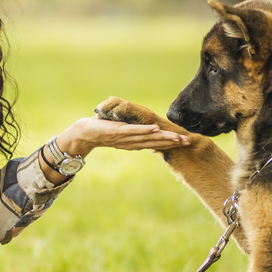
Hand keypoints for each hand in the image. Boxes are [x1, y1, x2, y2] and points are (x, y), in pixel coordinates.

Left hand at [58, 116, 190, 156]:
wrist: (83, 134)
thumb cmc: (102, 132)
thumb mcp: (120, 131)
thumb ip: (132, 131)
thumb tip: (143, 129)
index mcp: (134, 142)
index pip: (155, 143)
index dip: (170, 143)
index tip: (186, 142)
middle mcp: (132, 142)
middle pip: (155, 142)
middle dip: (172, 142)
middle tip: (189, 142)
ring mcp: (125, 137)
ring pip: (147, 138)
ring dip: (162, 137)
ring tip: (177, 138)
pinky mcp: (117, 132)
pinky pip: (132, 130)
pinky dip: (144, 130)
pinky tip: (155, 129)